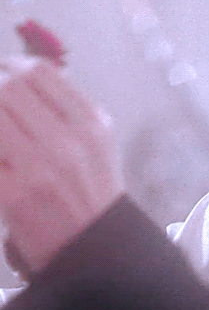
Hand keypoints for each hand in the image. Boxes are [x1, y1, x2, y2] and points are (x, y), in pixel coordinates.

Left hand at [0, 58, 124, 274]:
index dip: (13, 65)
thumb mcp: (97, 139)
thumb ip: (68, 106)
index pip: (40, 74)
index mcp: (91, 122)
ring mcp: (37, 167)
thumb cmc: (92, 188)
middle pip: (10, 89)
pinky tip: (0, 149)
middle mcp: (67, 139)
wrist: (93, 245)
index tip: (4, 69)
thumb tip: (22, 75)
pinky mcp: (10, 194)